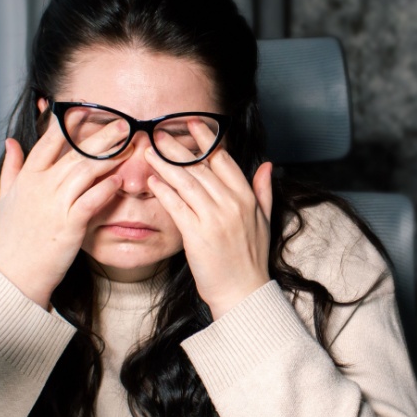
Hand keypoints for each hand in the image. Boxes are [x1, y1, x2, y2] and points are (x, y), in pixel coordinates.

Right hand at [0, 122, 124, 308]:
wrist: (16, 273)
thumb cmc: (14, 236)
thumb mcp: (6, 197)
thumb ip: (11, 167)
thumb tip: (12, 141)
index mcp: (27, 178)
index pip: (48, 142)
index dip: (66, 124)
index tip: (84, 109)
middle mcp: (41, 187)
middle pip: (74, 154)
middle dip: (101, 137)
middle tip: (123, 124)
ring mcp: (55, 206)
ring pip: (84, 173)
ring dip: (109, 158)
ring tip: (128, 145)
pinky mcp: (69, 226)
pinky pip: (90, 201)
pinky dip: (104, 190)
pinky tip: (118, 180)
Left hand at [145, 134, 272, 319]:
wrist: (243, 292)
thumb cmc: (251, 259)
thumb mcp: (265, 221)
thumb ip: (263, 190)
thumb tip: (267, 165)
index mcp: (247, 198)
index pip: (224, 160)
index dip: (206, 140)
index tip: (192, 124)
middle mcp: (232, 204)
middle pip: (201, 167)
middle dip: (177, 147)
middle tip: (160, 132)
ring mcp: (214, 219)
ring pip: (186, 182)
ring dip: (165, 164)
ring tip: (149, 150)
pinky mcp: (197, 235)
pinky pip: (177, 206)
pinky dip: (163, 191)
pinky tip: (152, 180)